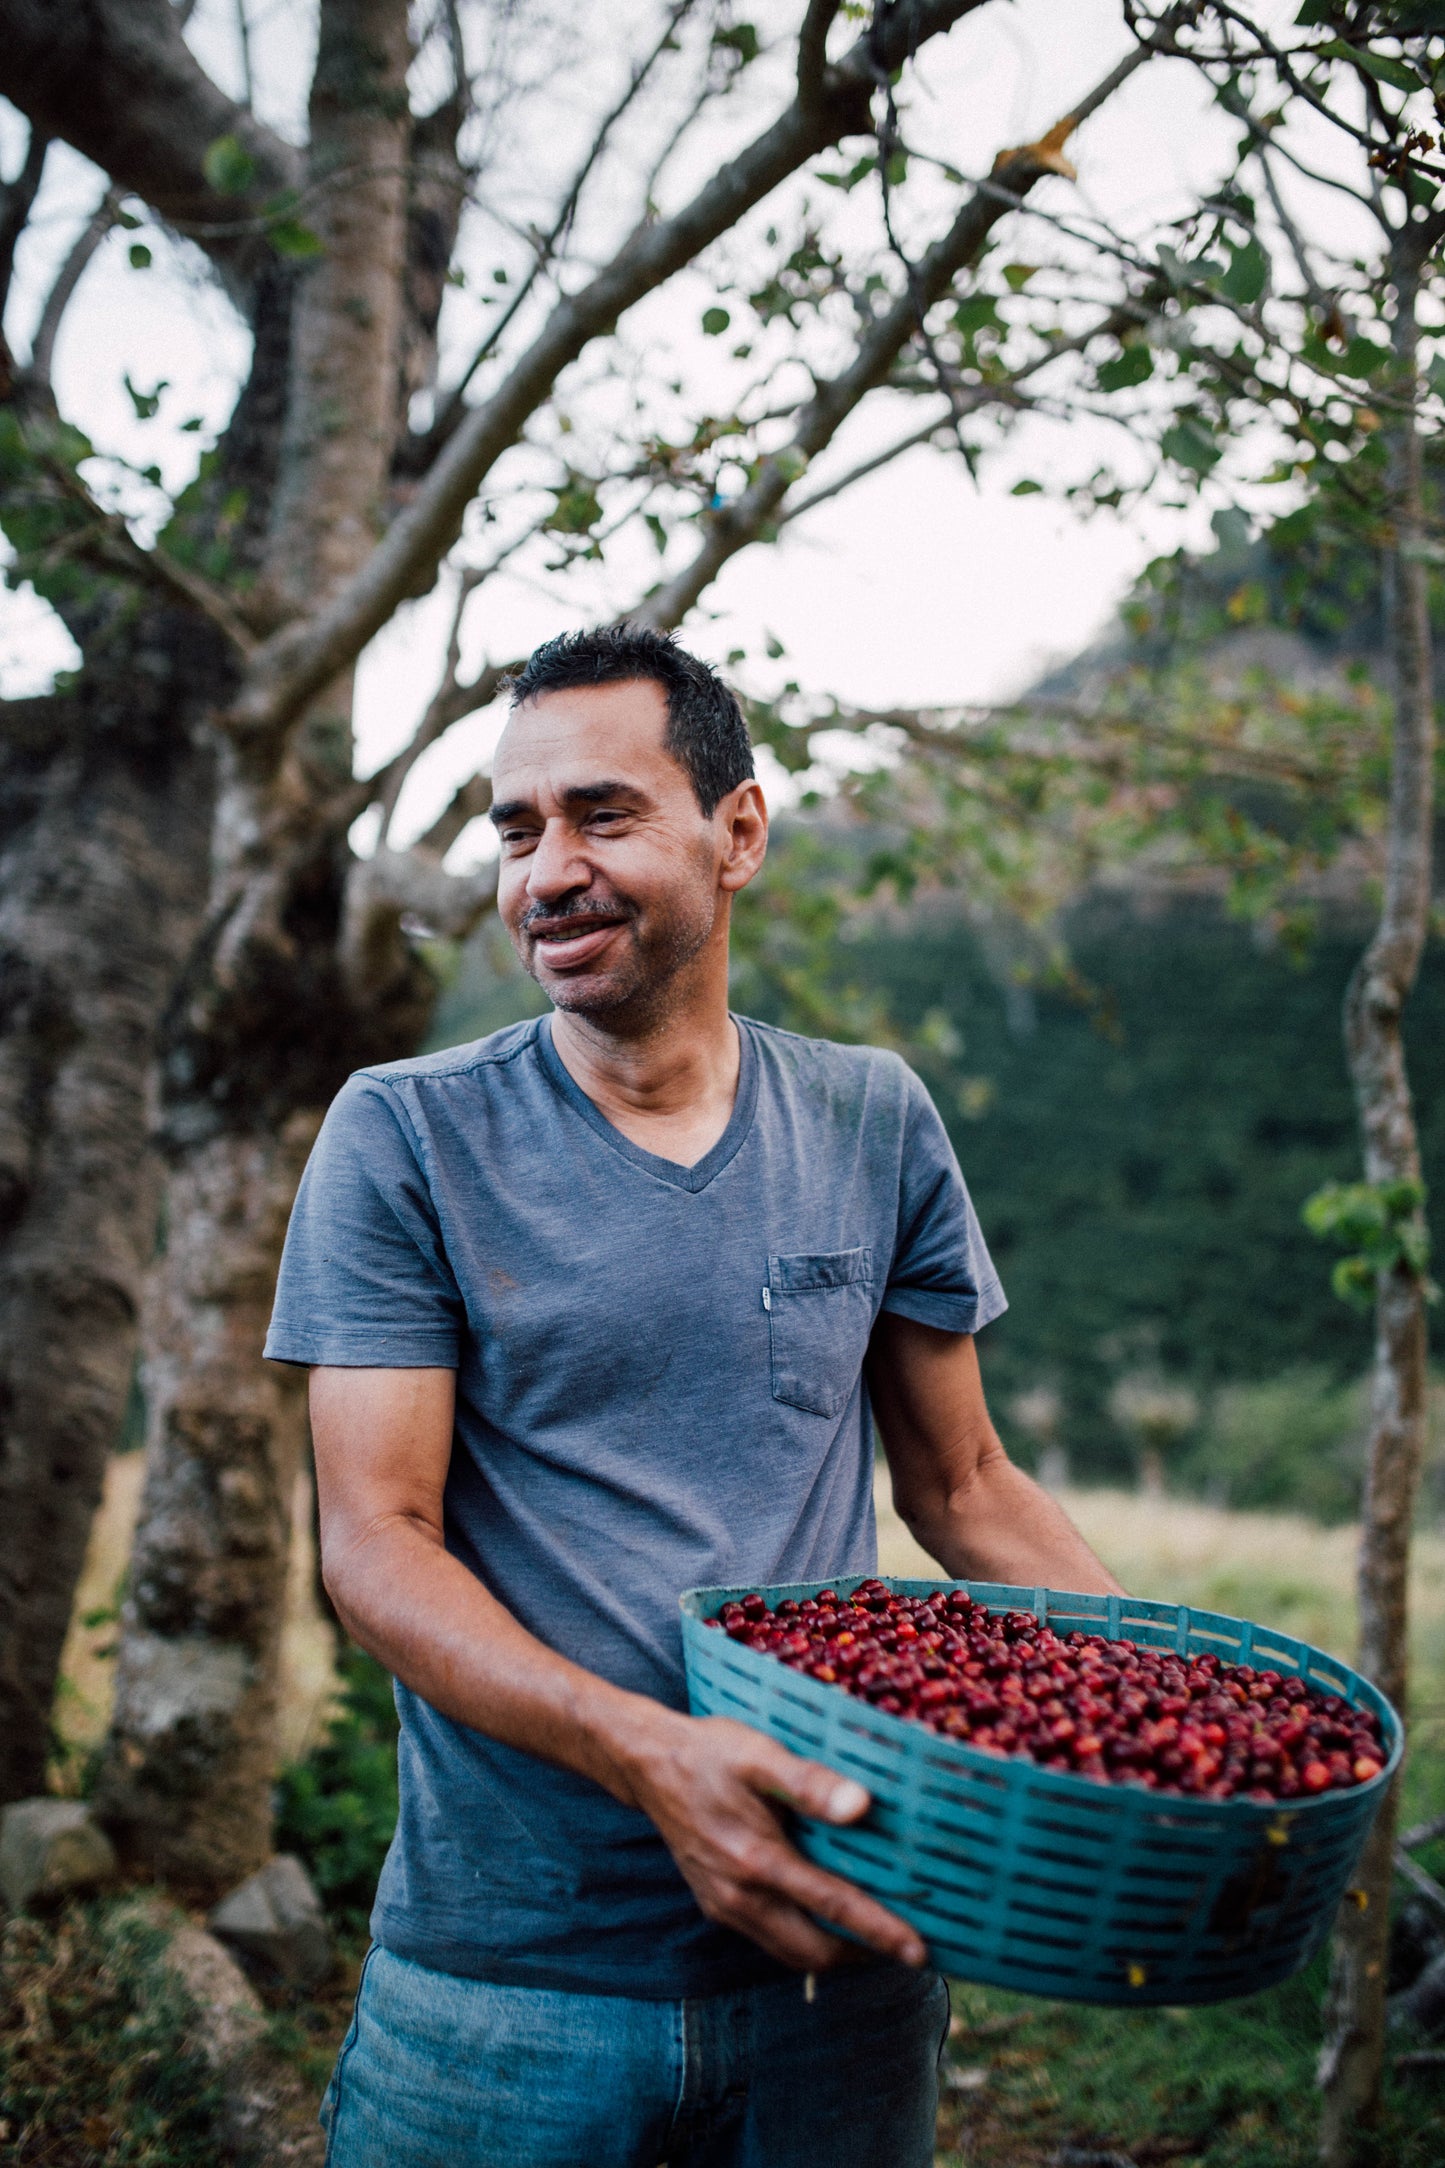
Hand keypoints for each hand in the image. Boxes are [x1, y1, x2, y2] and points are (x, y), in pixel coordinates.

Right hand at [623, 1711, 927, 1971]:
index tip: (920, 1951)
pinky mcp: (716, 1904)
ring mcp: (725, 1906)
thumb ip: (809, 1783)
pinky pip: (769, 1938)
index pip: (833, 1907)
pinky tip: (824, 1915)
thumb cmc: (711, 1753)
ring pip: (791, 1952)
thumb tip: (862, 1806)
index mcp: (758, 1861)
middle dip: (863, 1955)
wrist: (649, 1764)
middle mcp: (741, 1897)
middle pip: (815, 1951)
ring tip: (874, 1938)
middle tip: (906, 1947)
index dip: (880, 1931)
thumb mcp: (759, 1755)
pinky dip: (804, 1937)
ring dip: (834, 1951)